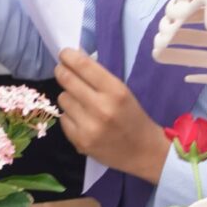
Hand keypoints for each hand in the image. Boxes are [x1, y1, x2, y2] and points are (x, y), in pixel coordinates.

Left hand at [53, 50, 168, 181]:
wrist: (144, 152)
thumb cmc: (133, 117)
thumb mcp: (123, 92)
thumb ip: (99, 77)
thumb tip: (73, 58)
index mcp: (115, 91)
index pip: (83, 66)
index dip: (68, 56)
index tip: (64, 54)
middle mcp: (101, 107)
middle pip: (66, 79)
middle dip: (62, 71)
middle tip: (62, 70)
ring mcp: (88, 126)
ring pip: (62, 98)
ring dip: (68, 97)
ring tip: (81, 103)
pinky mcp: (79, 141)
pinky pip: (63, 118)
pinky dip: (69, 116)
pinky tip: (82, 120)